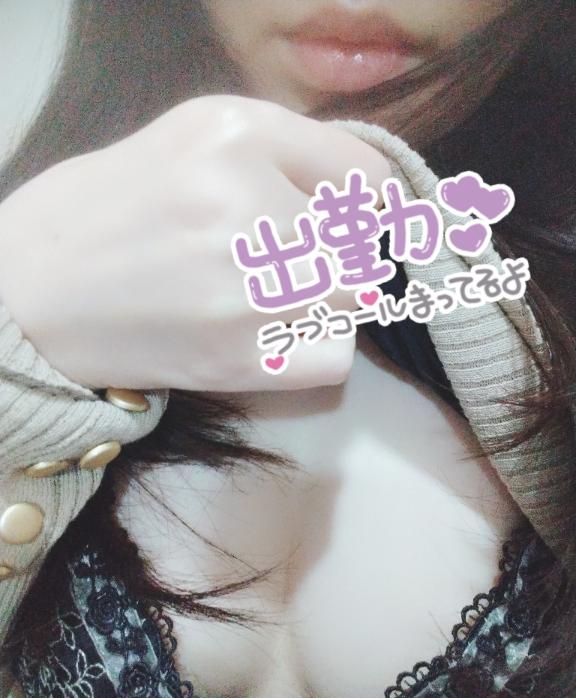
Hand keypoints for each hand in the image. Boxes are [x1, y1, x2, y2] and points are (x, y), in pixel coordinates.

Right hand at [0, 96, 389, 390]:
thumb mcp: (201, 133)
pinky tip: (272, 332)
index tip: (329, 210)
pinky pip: (336, 356)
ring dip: (326, 296)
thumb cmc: (118, 204)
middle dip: (334, 247)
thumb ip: (294, 146)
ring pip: (356, 299)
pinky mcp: (244, 363)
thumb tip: (376, 193)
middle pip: (362, 245)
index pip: (366, 177)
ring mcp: (251, 297)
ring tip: (267, 293)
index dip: (356, 196)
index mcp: (237, 141)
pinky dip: (318, 345)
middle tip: (278, 253)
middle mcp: (250, 215)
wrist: (39, 295)